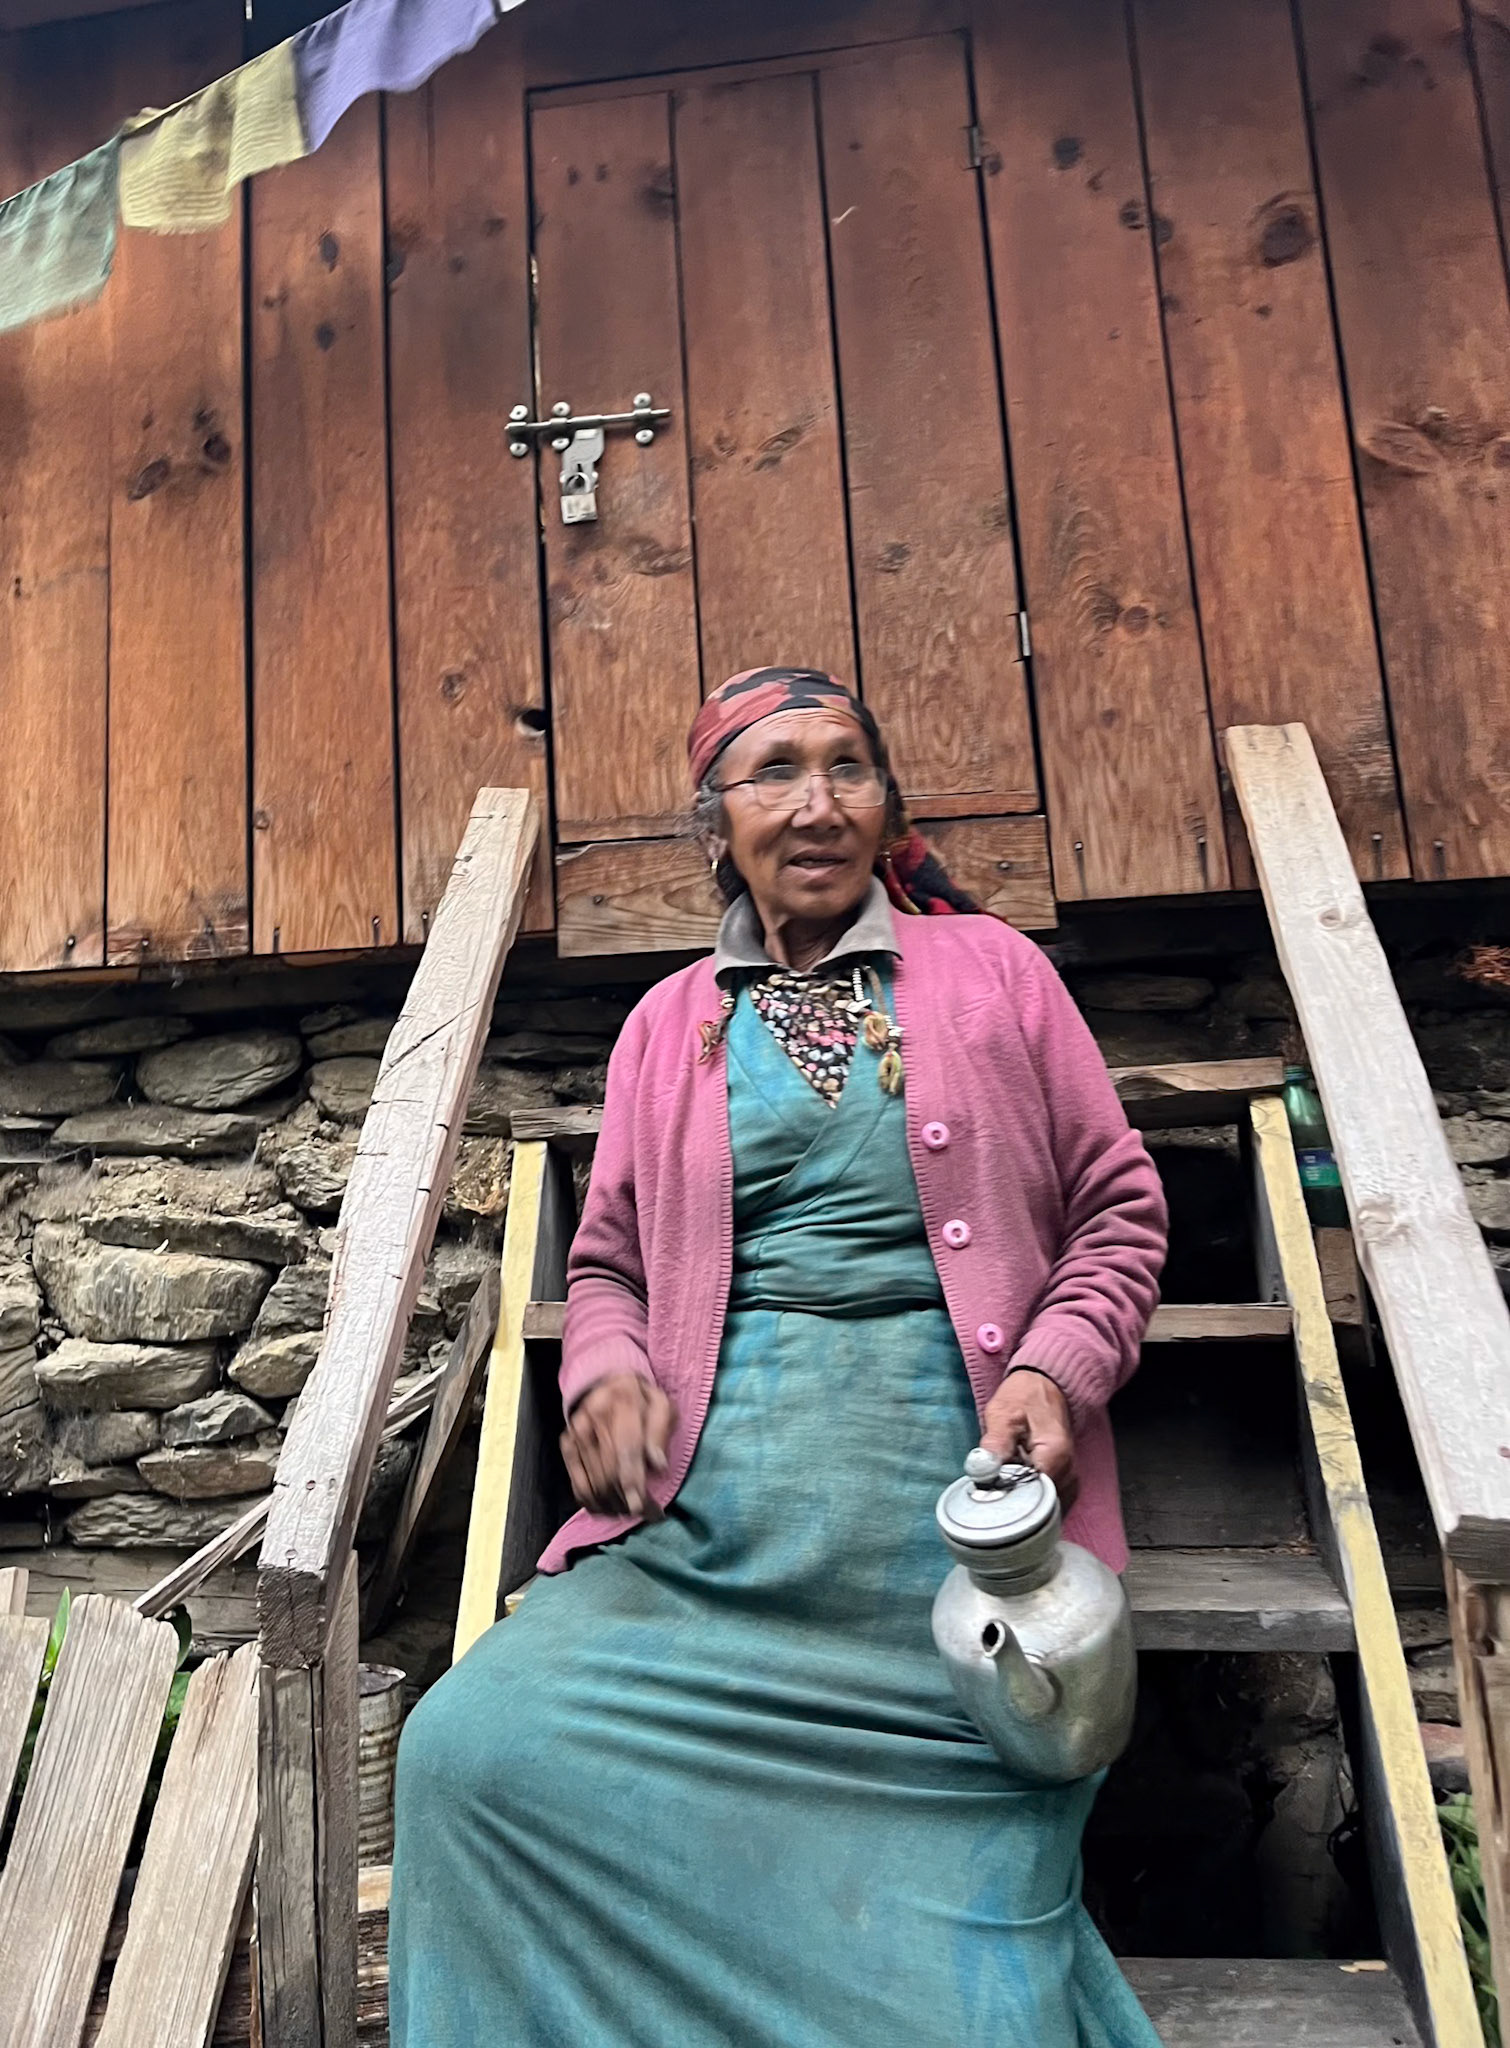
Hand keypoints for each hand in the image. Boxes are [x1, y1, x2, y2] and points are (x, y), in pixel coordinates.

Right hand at [561, 1373, 676, 1516]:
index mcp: (622, 1402)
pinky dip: (594, 1504)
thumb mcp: (662, 1405)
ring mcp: (576, 1432)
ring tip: (631, 1512)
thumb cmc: (641, 1401)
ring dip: (613, 1506)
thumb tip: (658, 1465)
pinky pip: (578, 1486)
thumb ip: (661, 1431)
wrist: (609, 1385)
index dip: (633, 1482)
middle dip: (627, 1500)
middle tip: (647, 1512)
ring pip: (594, 1484)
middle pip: (609, 1473)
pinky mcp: (567, 1445)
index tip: (641, 1507)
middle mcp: (593, 1417)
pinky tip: (610, 1509)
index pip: (626, 1451)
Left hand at [978, 1369, 1077, 1512]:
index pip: (1034, 1497)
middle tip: (992, 1486)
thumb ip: (995, 1443)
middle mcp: (1069, 1473)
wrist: (1045, 1387)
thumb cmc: (1023, 1398)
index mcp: (1055, 1456)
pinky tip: (1014, 1482)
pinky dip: (1028, 1497)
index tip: (990, 1492)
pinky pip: (1045, 1502)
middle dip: (1013, 1501)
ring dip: (1020, 1499)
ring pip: (1042, 1507)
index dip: (1009, 1498)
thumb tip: (983, 1471)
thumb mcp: (1003, 1414)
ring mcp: (1069, 1480)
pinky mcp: (1063, 1483)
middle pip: (1039, 1506)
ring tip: (1003, 1480)